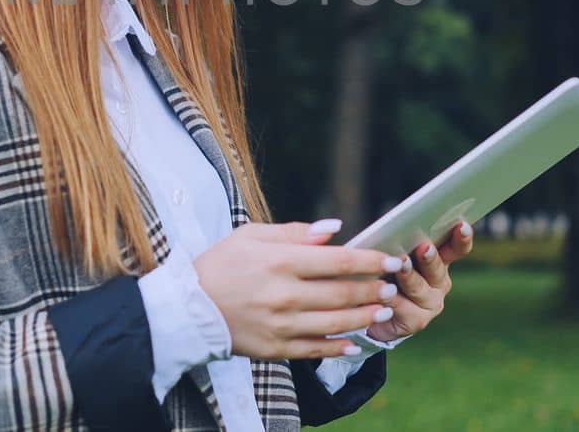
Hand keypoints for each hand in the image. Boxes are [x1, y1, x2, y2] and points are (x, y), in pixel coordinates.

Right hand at [192, 221, 405, 359]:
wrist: (188, 308)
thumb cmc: (220, 265)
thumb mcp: (251, 236)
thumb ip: (295, 232)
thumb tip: (334, 228)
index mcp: (279, 261)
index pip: (337, 261)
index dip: (370, 261)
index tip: (391, 260)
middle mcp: (283, 295)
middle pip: (342, 293)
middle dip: (372, 289)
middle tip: (391, 286)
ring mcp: (281, 325)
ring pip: (335, 323)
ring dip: (364, 316)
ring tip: (382, 309)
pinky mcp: (275, 349)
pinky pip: (315, 350)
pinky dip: (338, 348)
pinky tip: (354, 342)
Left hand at [362, 221, 473, 340]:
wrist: (374, 309)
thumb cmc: (385, 271)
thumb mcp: (395, 252)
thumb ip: (402, 241)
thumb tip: (399, 225)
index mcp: (439, 261)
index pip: (456, 249)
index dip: (461, 238)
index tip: (462, 225)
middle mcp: (439, 283)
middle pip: (437, 269)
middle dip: (430, 258)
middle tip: (424, 247)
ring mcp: (430, 304)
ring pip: (420, 289)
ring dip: (410, 277)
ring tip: (401, 264)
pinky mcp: (416, 321)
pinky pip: (404, 308)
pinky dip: (393, 299)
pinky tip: (384, 293)